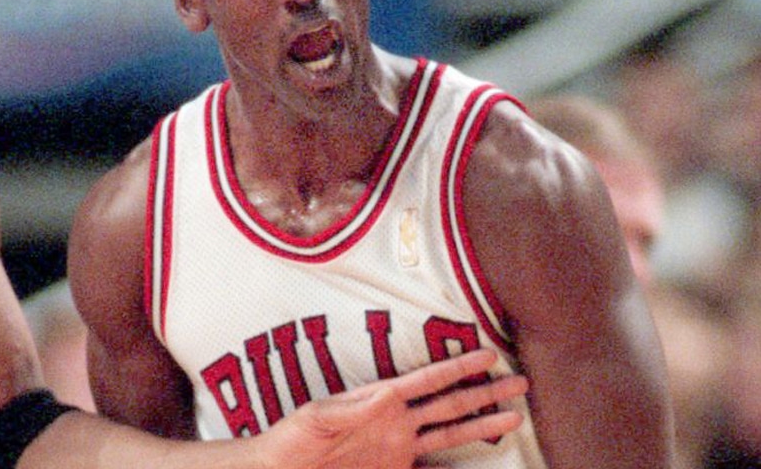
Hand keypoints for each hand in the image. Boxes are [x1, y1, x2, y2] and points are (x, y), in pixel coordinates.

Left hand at [256, 349, 527, 468]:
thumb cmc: (290, 440)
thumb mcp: (314, 420)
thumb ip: (349, 409)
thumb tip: (388, 394)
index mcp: (378, 400)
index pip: (426, 380)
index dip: (457, 368)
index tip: (487, 355)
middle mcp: (395, 420)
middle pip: (449, 403)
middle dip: (485, 392)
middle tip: (521, 381)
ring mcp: (397, 446)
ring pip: (450, 432)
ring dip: (482, 423)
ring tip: (515, 415)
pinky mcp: (394, 468)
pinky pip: (434, 465)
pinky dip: (458, 462)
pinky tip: (481, 455)